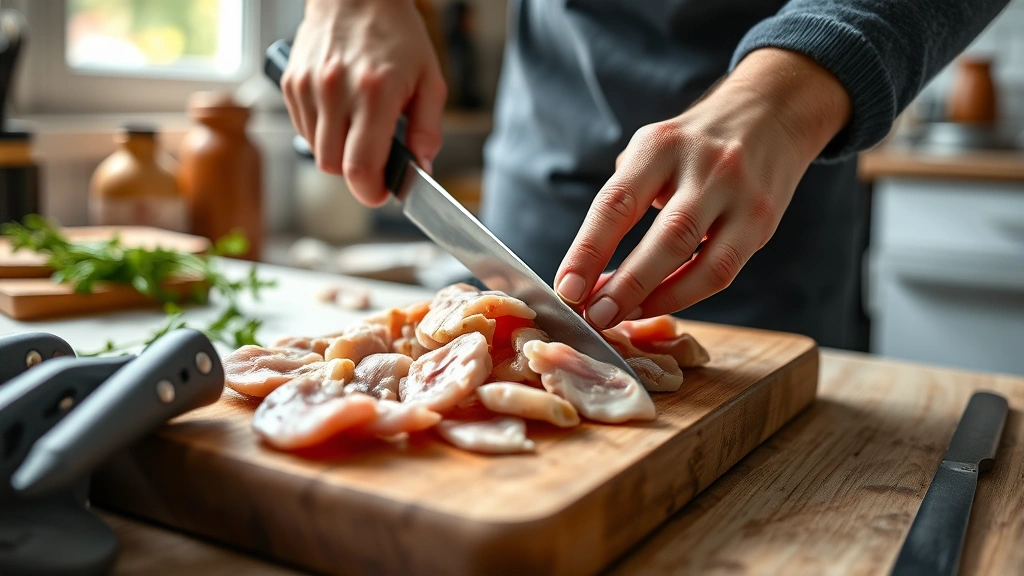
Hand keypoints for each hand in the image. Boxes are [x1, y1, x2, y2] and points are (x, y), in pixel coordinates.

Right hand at [282, 0, 446, 206]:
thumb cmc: (396, 35)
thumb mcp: (430, 80)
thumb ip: (428, 129)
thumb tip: (421, 167)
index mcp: (375, 92)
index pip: (359, 166)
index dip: (370, 192)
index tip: (380, 193)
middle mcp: (336, 90)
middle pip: (333, 167)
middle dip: (355, 173)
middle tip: (374, 158)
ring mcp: (308, 87)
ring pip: (316, 151)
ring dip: (338, 151)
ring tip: (358, 126)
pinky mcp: (291, 83)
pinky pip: (303, 129)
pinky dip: (322, 132)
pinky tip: (340, 112)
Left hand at [554, 48, 851, 328]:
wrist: (771, 113)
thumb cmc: (693, 143)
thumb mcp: (652, 148)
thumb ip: (623, 199)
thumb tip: (589, 270)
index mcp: (661, 145)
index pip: (617, 203)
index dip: (588, 251)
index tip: (566, 288)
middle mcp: (705, 166)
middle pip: (666, 237)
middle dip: (625, 285)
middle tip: (594, 316)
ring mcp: (740, 195)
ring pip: (699, 260)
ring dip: (656, 298)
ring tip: (622, 317)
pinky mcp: (762, 222)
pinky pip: (721, 271)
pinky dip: (685, 295)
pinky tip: (656, 304)